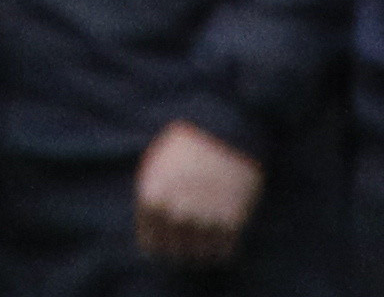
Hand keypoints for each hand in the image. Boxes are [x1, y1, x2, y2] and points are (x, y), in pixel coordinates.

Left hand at [134, 120, 262, 266]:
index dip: (163, 244)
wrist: (229, 126)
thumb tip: (153, 229)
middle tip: (194, 239)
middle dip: (184, 248)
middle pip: (176, 254)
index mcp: (152, 197)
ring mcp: (204, 218)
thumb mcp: (157, 162)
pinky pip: (225, 252)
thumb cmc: (190, 142)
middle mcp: (175, 211)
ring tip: (210, 238)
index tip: (172, 239)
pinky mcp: (232, 221)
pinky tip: (226, 235)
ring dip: (205, 251)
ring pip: (201, 257)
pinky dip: (225, 248)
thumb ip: (153, 195)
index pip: (151, 245)